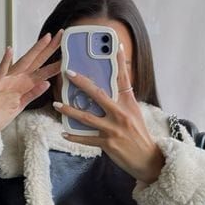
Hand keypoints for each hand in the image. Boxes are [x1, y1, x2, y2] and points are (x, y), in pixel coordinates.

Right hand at [0, 30, 62, 132]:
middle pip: (37, 61)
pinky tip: (10, 50)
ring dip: (35, 50)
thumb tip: (47, 83)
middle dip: (49, 49)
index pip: (43, 71)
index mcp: (24, 85)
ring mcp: (6, 80)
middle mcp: (17, 79)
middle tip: (62, 34)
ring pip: (23, 62)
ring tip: (46, 38)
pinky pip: (0, 71)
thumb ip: (32, 94)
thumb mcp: (20, 105)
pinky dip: (5, 61)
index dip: (55, 62)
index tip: (68, 53)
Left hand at [52, 43, 165, 183]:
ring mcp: (113, 129)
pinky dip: (74, 136)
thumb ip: (122, 99)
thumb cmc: (139, 135)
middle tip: (69, 73)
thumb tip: (111, 86)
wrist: (147, 159)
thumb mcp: (134, 113)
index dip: (119, 61)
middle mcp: (121, 114)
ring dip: (69, 110)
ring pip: (86, 117)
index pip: (123, 78)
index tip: (114, 45)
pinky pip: (86, 138)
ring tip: (57, 105)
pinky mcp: (108, 143)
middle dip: (82, 83)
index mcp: (129, 103)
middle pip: (98, 94)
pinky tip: (64, 132)